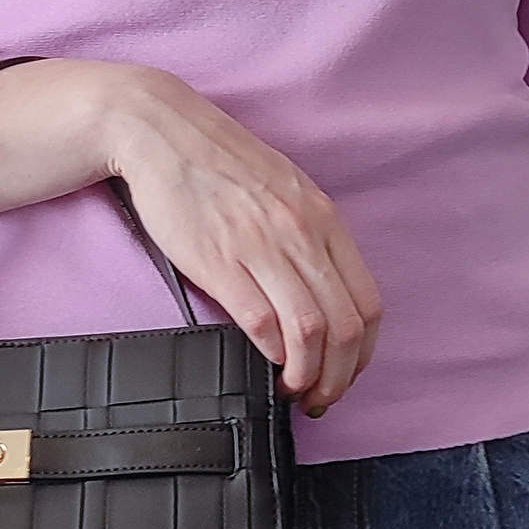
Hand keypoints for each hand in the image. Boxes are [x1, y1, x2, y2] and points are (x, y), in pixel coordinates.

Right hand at [100, 64, 382, 416]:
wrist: (161, 132)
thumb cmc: (218, 162)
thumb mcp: (285, 190)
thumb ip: (308, 238)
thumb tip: (320, 297)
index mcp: (322, 218)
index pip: (367, 303)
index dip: (362, 354)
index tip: (344, 373)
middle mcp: (301, 233)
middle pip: (345, 326)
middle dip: (338, 378)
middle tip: (321, 397)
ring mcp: (261, 247)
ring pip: (310, 331)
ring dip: (306, 375)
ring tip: (293, 389)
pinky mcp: (218, 260)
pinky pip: (261, 322)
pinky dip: (271, 354)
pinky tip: (266, 361)